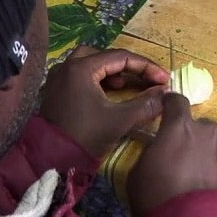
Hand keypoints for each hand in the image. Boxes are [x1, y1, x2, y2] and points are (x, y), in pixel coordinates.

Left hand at [39, 46, 169, 157]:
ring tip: (126, 85)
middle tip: (145, 79)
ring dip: (111, 71)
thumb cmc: (85, 136)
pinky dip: (97, 78)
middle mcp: (67, 67)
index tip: (164, 80)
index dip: (146, 67)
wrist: (51, 161)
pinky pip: (80, 74)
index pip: (121, 57)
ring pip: (90, 63)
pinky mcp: (55, 91)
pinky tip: (108, 92)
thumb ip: (145, 104)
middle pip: (104, 56)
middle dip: (128, 66)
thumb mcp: (119, 120)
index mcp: (81, 68)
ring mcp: (58, 78)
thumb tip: (165, 93)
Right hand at [128, 93, 216, 216]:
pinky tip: (209, 189)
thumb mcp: (138, 172)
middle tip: (181, 157)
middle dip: (191, 137)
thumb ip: (152, 152)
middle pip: (199, 126)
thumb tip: (159, 150)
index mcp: (180, 127)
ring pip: (215, 145)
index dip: (170, 104)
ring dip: (206, 154)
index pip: (176, 101)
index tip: (165, 108)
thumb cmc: (156, 196)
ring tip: (197, 176)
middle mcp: (207, 132)